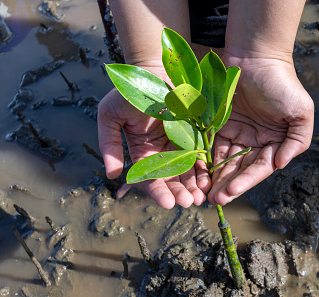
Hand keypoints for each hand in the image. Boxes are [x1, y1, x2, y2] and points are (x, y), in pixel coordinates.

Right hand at [98, 76, 210, 208]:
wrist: (153, 70)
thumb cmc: (129, 91)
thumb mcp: (110, 115)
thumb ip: (110, 144)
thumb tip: (113, 174)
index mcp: (141, 153)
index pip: (149, 178)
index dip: (157, 192)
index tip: (166, 203)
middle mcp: (161, 154)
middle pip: (171, 180)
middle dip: (179, 193)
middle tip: (189, 203)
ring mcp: (179, 146)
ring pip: (187, 172)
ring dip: (193, 187)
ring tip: (200, 198)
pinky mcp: (194, 137)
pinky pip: (200, 157)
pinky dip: (203, 170)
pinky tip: (208, 181)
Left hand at [207, 56, 313, 205]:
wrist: (255, 55)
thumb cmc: (281, 82)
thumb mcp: (300, 111)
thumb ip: (297, 141)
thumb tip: (281, 165)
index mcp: (275, 142)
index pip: (259, 168)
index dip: (246, 181)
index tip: (231, 193)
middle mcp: (256, 142)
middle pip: (240, 169)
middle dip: (228, 185)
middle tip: (215, 200)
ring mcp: (237, 133)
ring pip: (225, 161)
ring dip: (216, 177)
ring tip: (205, 192)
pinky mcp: (220, 124)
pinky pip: (212, 145)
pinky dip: (206, 159)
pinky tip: (198, 172)